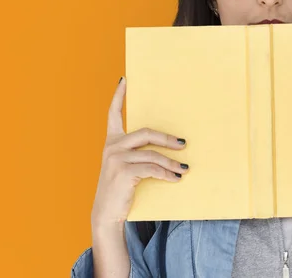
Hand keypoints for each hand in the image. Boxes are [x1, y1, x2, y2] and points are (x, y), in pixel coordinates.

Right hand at [91, 77, 188, 228]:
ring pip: (153, 155)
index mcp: (112, 141)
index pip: (113, 113)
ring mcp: (116, 159)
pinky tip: (175, 178)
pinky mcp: (123, 172)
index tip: (124, 80)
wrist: (107, 213)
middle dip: (167, 138)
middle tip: (184, 143)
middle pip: (146, 133)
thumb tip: (169, 145)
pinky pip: (152, 169)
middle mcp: (112, 146)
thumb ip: (137, 153)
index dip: (118, 96)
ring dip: (172, 163)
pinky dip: (167, 174)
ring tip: (184, 169)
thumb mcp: (126, 166)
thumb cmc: (121, 188)